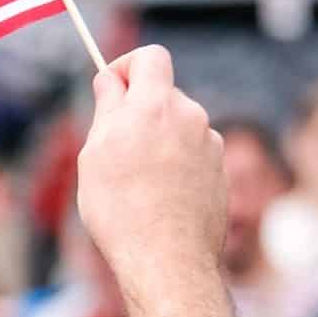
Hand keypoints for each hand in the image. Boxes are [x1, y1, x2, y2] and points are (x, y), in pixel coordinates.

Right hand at [74, 45, 225, 298]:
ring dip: (158, 140)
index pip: (151, 56)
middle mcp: (192, 117)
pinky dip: (176, 164)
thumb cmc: (120, 208)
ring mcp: (211, 145)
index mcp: (157, 105)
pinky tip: (159, 197)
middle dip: (139, 110)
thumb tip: (110, 80)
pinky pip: (193, 154)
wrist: (167, 260)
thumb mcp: (96, 153)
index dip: (127, 66)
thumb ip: (107, 108)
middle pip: (164, 94)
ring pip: (179, 127)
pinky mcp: (221, 172)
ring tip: (135, 182)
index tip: (111, 88)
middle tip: (113, 147)